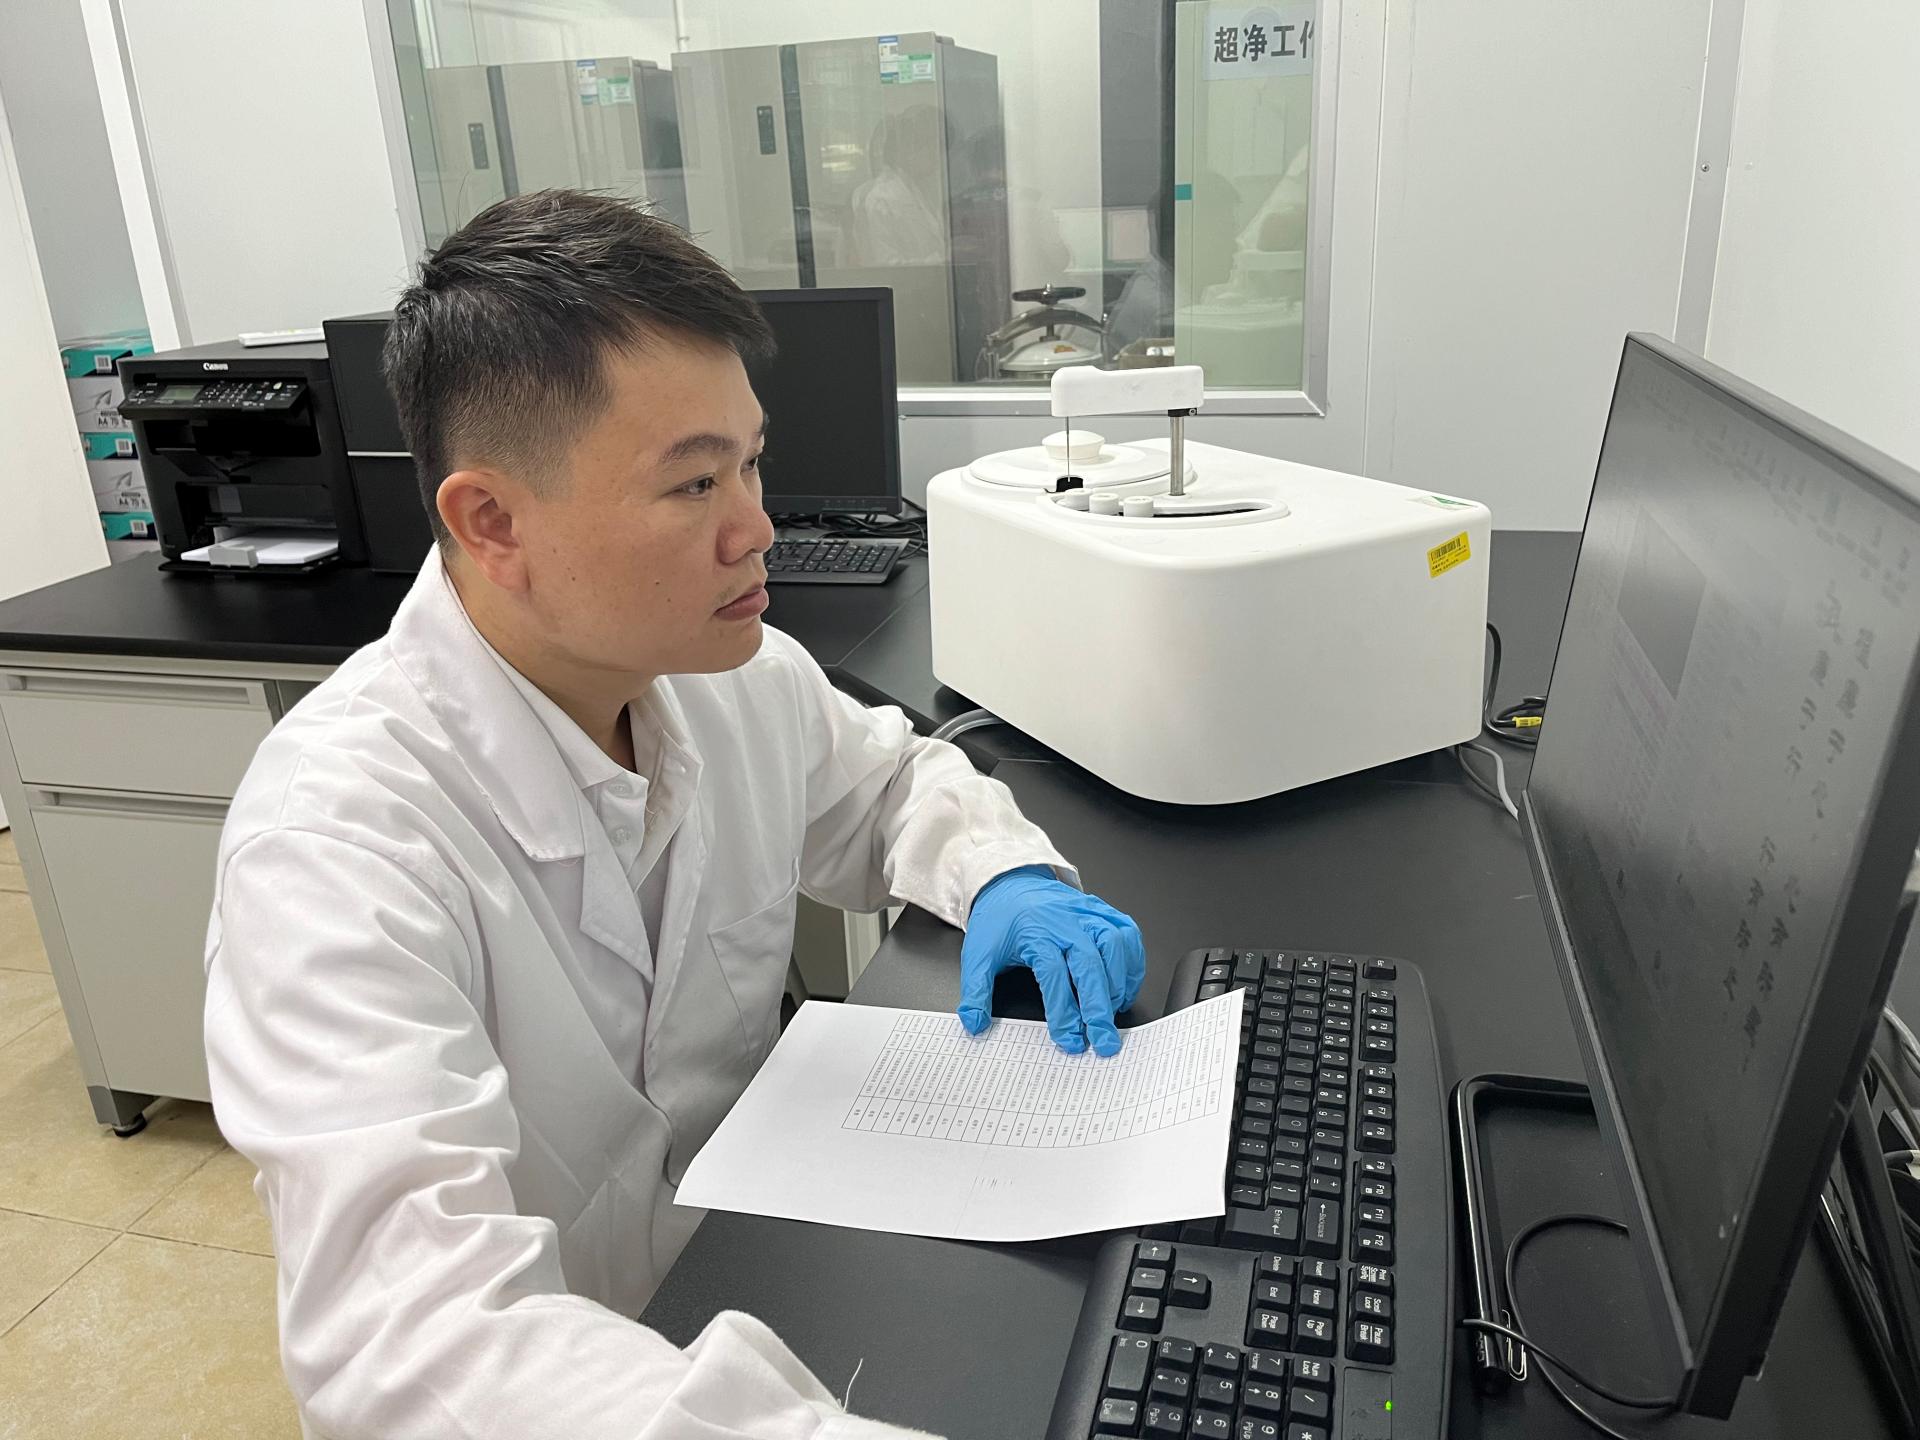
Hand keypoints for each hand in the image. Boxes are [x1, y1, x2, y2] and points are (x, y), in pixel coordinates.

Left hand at [958, 865, 1145, 1055]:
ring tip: (1112, 1012)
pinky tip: (1124, 987)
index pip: (1053, 974)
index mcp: (1035, 931)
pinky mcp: (1103, 911)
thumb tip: (974, 1023)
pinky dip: (1133, 963)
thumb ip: (976, 992)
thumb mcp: (977, 955)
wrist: (1011, 884)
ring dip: (1118, 983)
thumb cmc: (1000, 920)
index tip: (1069, 1040)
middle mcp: (1065, 920)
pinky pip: (1129, 935)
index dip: (1063, 1011)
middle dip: (1099, 1007)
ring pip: (1115, 945)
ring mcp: (1088, 913)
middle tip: (1104, 1040)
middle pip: (1090, 963)